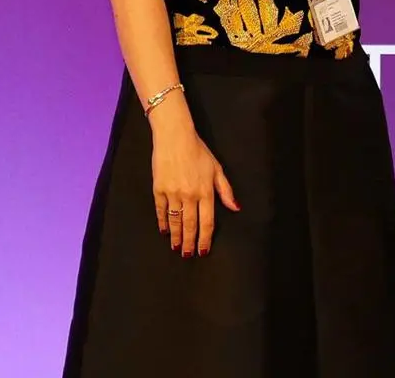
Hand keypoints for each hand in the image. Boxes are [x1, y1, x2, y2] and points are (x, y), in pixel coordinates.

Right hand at [151, 128, 238, 256]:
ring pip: (175, 220)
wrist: (175, 137)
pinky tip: (164, 231)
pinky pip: (160, 210)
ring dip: (176, 236)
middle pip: (190, 225)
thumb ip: (225, 190)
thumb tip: (235, 208)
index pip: (207, 222)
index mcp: (206, 192)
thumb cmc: (198, 151)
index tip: (203, 250)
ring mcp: (173, 193)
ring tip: (176, 247)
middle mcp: (189, 195)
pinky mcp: (159, 189)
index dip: (205, 238)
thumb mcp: (217, 169)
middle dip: (190, 242)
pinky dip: (162, 222)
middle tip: (187, 255)